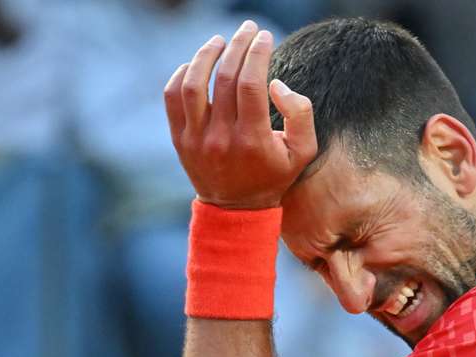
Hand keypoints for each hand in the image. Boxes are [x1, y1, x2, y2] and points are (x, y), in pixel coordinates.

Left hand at [164, 21, 316, 209]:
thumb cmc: (274, 175)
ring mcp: (196, 139)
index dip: (257, 54)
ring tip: (219, 40)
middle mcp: (221, 139)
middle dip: (238, 45)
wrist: (236, 209)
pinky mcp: (180, 140)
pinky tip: (195, 64)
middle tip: (248, 28)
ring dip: (205, 55)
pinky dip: (181, 76)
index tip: (265, 37)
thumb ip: (301, 114)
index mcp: (253, 140)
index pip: (251, 84)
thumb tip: (277, 84)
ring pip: (193, 84)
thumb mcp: (303, 152)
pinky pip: (172, 99)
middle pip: (225, 78)